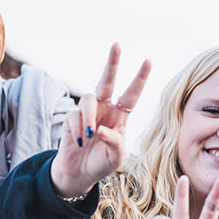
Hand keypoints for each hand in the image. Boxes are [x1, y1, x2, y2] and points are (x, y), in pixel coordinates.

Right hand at [51, 43, 151, 197]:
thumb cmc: (101, 163)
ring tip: (90, 136)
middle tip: (117, 45)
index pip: (132, 94)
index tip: (148, 61)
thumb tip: (100, 129)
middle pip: (107, 81)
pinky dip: (78, 132)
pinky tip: (79, 144)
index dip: (139, 78)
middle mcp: (104, 109)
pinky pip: (74, 118)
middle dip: (112, 63)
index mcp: (120, 116)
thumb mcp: (116, 157)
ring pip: (88, 99)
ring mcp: (87, 112)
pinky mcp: (70, 118)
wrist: (79, 173)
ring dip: (89, 118)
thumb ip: (114, 142)